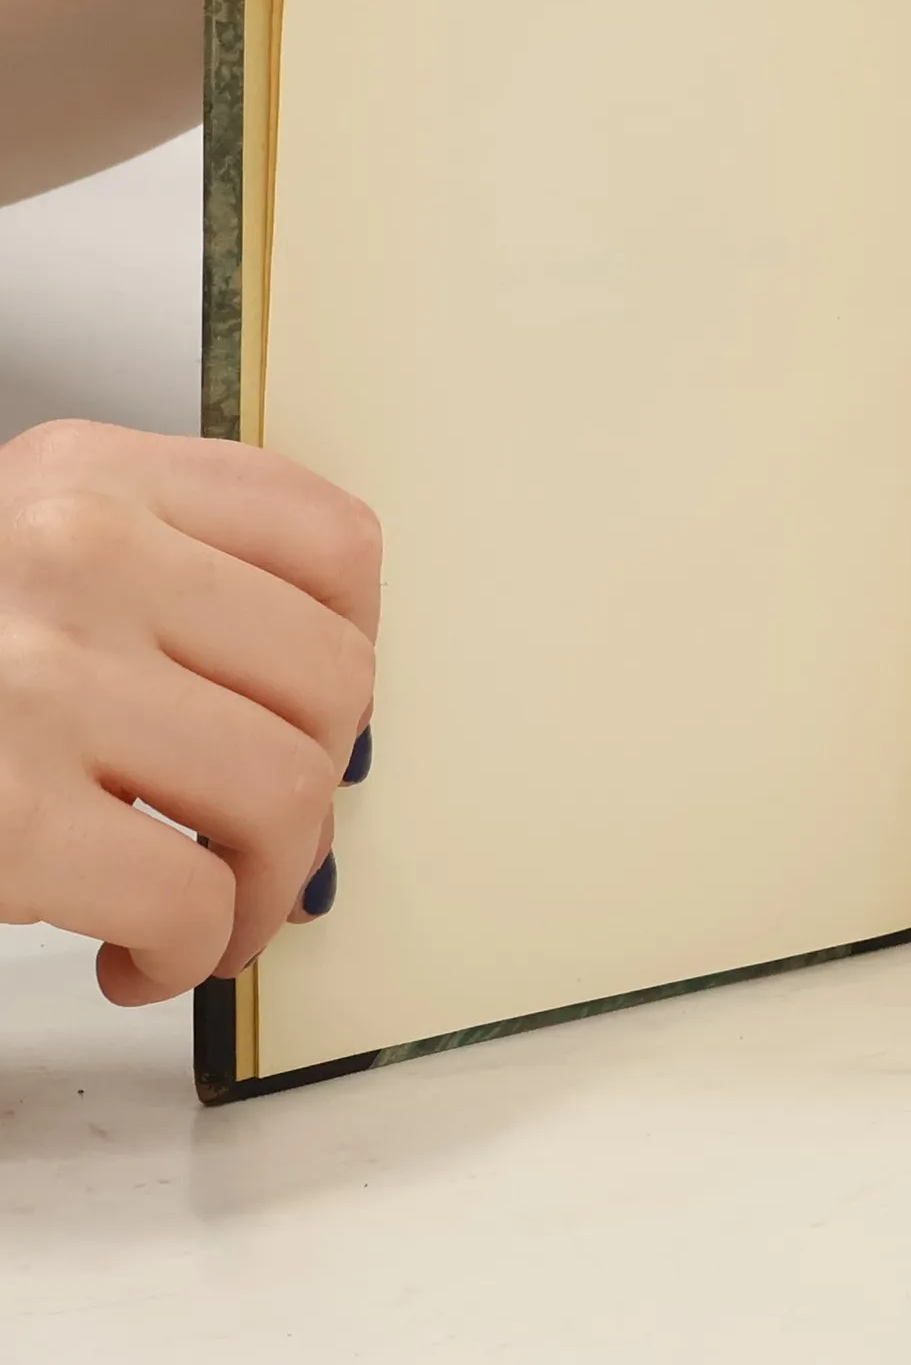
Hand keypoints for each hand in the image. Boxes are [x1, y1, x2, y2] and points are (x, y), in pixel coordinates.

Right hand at [0, 421, 378, 1002]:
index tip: (316, 714)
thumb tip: (339, 709)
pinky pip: (193, 897)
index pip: (334, 540)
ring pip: (289, 790)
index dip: (355, 650)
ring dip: (263, 886)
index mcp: (87, 475)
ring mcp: (35, 677)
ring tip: (206, 910)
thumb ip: (162, 575)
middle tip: (257, 843)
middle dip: (315, 789)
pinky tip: (141, 957)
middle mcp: (73, 551)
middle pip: (335, 678)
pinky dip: (192, 953)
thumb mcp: (19, 553)